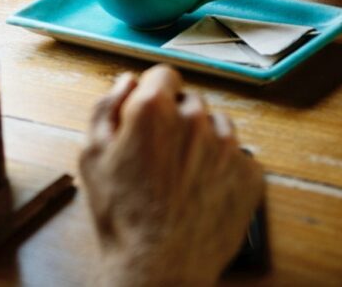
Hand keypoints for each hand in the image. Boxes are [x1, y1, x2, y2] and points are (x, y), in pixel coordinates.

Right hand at [80, 66, 263, 286]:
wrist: (159, 267)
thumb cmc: (122, 216)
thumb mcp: (91, 155)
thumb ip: (106, 107)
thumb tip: (126, 82)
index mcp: (154, 109)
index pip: (163, 74)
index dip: (153, 93)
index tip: (149, 113)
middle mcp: (195, 119)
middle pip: (190, 101)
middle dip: (176, 119)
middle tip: (160, 154)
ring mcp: (227, 147)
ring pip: (217, 126)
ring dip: (202, 141)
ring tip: (181, 175)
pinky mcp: (250, 174)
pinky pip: (237, 157)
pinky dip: (222, 168)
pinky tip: (201, 190)